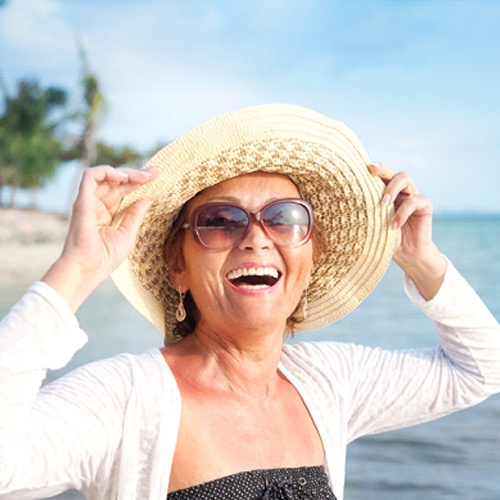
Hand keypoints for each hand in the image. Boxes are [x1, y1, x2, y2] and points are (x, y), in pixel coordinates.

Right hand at [42, 165, 157, 310]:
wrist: (87, 269)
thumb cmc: (104, 258)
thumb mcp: (127, 234)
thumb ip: (135, 215)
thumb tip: (147, 199)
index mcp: (107, 212)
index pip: (123, 191)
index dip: (138, 182)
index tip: (155, 176)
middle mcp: (97, 204)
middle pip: (116, 182)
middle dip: (136, 174)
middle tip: (154, 173)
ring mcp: (89, 201)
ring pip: (105, 175)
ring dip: (125, 173)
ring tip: (142, 177)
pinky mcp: (82, 201)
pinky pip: (90, 176)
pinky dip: (106, 172)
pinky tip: (123, 178)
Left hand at [369, 163, 446, 299]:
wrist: (406, 256)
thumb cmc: (384, 240)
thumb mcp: (371, 226)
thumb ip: (363, 214)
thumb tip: (338, 208)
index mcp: (385, 192)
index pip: (379, 176)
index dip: (372, 169)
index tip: (361, 167)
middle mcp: (400, 190)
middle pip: (393, 171)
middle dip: (382, 169)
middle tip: (372, 171)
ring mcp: (413, 195)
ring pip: (405, 178)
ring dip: (392, 188)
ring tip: (383, 203)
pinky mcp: (425, 205)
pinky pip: (414, 201)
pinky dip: (403, 212)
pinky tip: (394, 226)